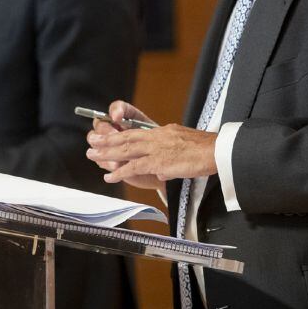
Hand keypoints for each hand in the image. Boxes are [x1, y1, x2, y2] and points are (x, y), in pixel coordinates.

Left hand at [87, 103, 217, 189]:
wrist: (215, 150)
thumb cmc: (204, 150)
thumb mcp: (182, 146)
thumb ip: (168, 155)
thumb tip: (161, 169)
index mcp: (162, 132)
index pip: (136, 132)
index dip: (119, 134)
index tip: (106, 135)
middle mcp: (156, 137)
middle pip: (126, 137)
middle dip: (107, 140)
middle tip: (92, 142)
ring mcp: (156, 148)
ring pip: (126, 149)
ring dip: (107, 153)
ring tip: (92, 156)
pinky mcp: (159, 161)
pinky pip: (134, 167)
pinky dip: (120, 172)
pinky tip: (110, 176)